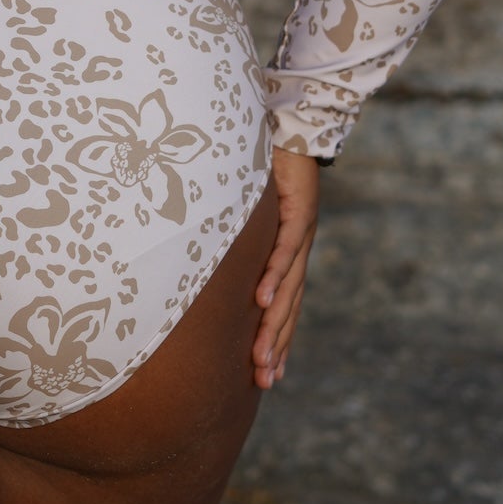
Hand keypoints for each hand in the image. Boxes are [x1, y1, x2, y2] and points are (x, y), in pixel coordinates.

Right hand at [252, 146, 319, 390]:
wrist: (292, 122)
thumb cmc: (263, 164)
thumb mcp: (244, 209)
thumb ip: (233, 236)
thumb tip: (199, 257)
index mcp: (288, 251)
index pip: (285, 304)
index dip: (279, 338)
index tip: (268, 374)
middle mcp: (300, 249)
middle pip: (289, 307)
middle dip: (276, 345)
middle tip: (264, 381)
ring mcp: (303, 232)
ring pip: (289, 288)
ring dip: (274, 323)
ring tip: (262, 356)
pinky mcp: (300, 211)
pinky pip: (285, 249)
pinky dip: (274, 276)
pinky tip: (262, 300)